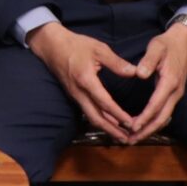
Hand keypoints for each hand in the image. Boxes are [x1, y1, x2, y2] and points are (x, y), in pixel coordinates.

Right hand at [25, 22, 147, 142]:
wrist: (51, 46)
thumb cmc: (76, 45)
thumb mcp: (99, 49)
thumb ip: (116, 63)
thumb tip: (135, 72)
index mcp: (86, 80)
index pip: (104, 103)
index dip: (118, 114)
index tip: (130, 123)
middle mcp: (79, 93)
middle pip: (95, 118)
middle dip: (111, 130)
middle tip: (127, 139)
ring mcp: (75, 96)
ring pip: (91, 117)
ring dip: (106, 128)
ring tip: (121, 136)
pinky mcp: (74, 96)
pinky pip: (88, 111)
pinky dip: (100, 119)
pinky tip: (110, 122)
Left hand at [123, 22, 186, 140]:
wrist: (185, 42)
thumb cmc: (167, 44)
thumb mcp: (156, 47)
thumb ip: (148, 60)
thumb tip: (139, 75)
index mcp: (169, 82)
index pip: (156, 105)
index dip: (144, 117)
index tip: (132, 127)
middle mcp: (175, 92)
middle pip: (162, 118)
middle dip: (147, 130)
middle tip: (131, 140)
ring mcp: (176, 95)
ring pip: (165, 118)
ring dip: (151, 129)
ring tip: (135, 137)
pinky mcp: (174, 95)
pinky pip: (165, 113)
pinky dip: (155, 122)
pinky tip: (144, 126)